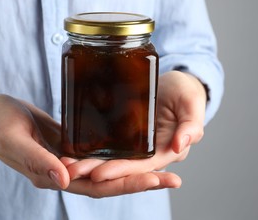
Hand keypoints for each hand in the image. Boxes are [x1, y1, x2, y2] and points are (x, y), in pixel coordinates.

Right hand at [0, 96, 180, 196]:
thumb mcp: (14, 140)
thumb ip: (38, 160)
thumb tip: (65, 179)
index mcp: (53, 176)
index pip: (96, 188)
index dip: (126, 185)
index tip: (156, 180)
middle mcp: (65, 172)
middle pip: (109, 182)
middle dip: (142, 181)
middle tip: (173, 178)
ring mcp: (69, 160)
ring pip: (107, 169)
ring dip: (134, 169)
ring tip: (164, 166)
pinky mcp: (71, 145)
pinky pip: (98, 154)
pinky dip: (118, 154)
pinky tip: (135, 148)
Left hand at [61, 71, 206, 196]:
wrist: (175, 83)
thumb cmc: (186, 92)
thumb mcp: (191, 103)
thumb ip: (190, 125)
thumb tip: (180, 146)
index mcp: (167, 150)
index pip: (142, 167)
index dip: (121, 171)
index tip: (97, 174)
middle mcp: (150, 153)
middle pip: (122, 167)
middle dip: (96, 171)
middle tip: (71, 170)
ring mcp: (136, 145)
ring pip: (111, 159)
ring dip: (89, 164)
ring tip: (65, 164)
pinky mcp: (125, 134)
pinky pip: (108, 145)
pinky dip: (91, 149)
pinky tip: (72, 149)